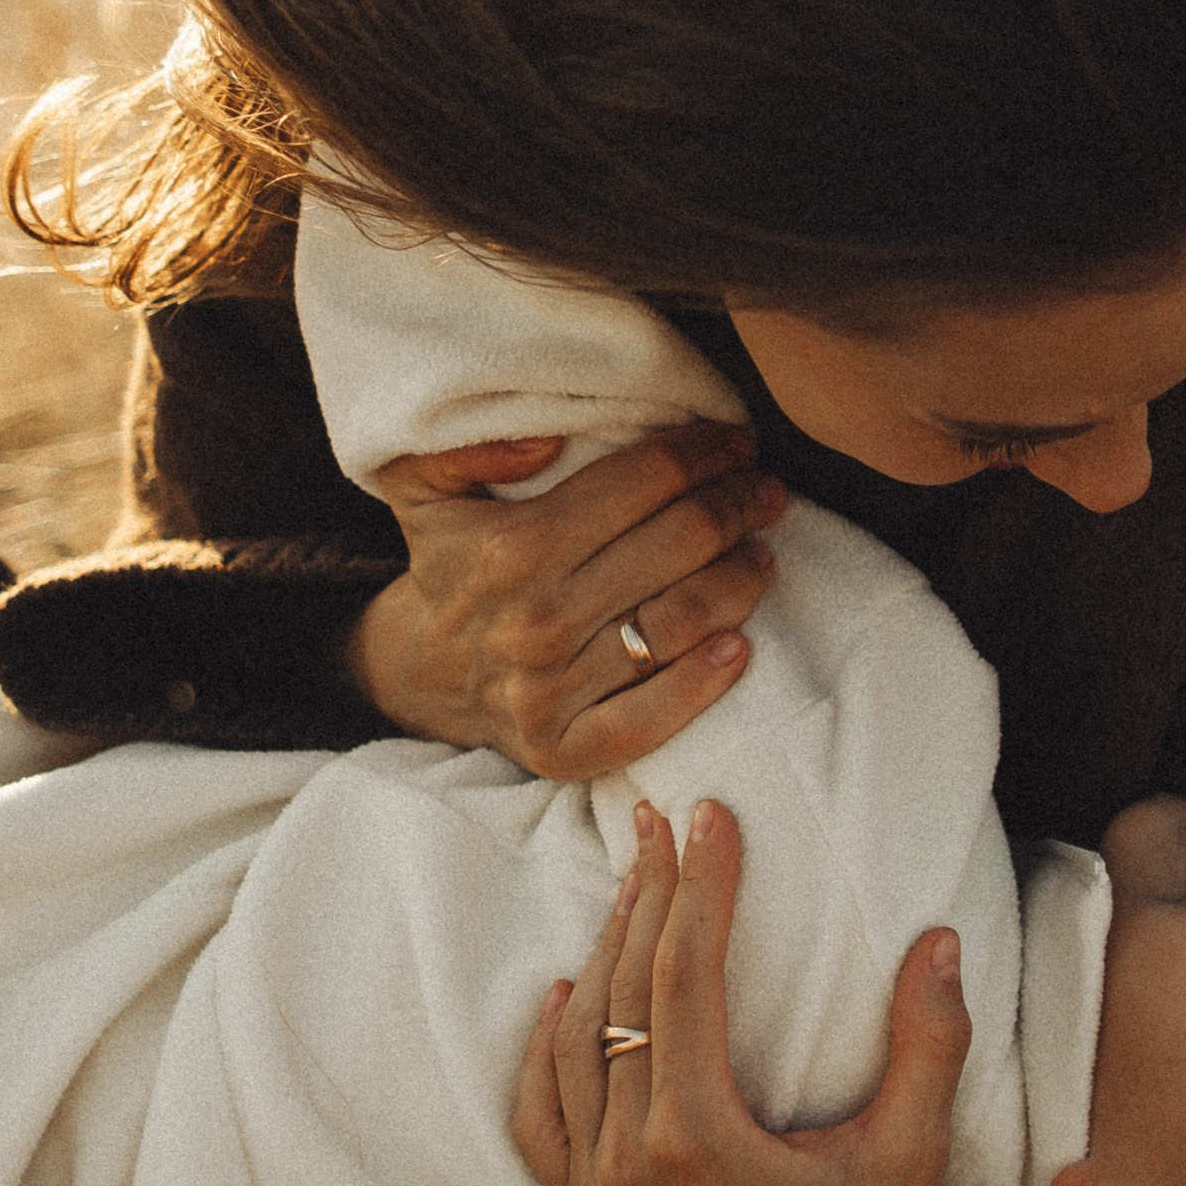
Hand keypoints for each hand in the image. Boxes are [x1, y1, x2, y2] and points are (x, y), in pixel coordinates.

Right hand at [345, 422, 784, 778]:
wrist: (418, 676)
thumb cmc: (451, 566)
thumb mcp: (426, 486)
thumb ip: (470, 442)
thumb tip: (548, 438)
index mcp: (516, 545)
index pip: (647, 480)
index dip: (706, 452)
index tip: (737, 443)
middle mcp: (538, 617)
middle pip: (682, 542)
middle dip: (739, 506)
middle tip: (766, 493)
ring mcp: (552, 689)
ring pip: (684, 621)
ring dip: (742, 581)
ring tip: (762, 553)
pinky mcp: (567, 748)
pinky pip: (653, 718)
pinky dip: (706, 682)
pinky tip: (741, 646)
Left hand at [514, 796, 969, 1185]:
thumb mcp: (913, 1153)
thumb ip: (928, 1044)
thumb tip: (939, 941)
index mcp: (700, 1140)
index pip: (685, 977)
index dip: (700, 887)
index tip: (711, 817)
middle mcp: (630, 1165)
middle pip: (623, 996)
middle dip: (647, 898)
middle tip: (662, 824)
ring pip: (573, 1047)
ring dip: (600, 959)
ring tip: (632, 888)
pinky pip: (540, 1120)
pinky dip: (544, 1052)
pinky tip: (561, 996)